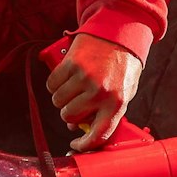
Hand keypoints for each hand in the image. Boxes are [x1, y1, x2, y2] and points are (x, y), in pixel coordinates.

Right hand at [45, 33, 142, 151]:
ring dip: (61, 97)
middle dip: (70, 112)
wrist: (120, 31)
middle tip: (76, 101)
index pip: (98, 134)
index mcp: (117, 103)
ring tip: (72, 87)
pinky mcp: (71, 64)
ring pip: (58, 101)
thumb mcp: (124, 91)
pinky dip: (54, 83)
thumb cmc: (122, 64)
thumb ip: (105, 111)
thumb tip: (78, 126)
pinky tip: (64, 77)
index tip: (76, 145)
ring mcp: (84, 78)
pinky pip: (52, 84)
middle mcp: (100, 93)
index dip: (84, 144)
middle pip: (70, 116)